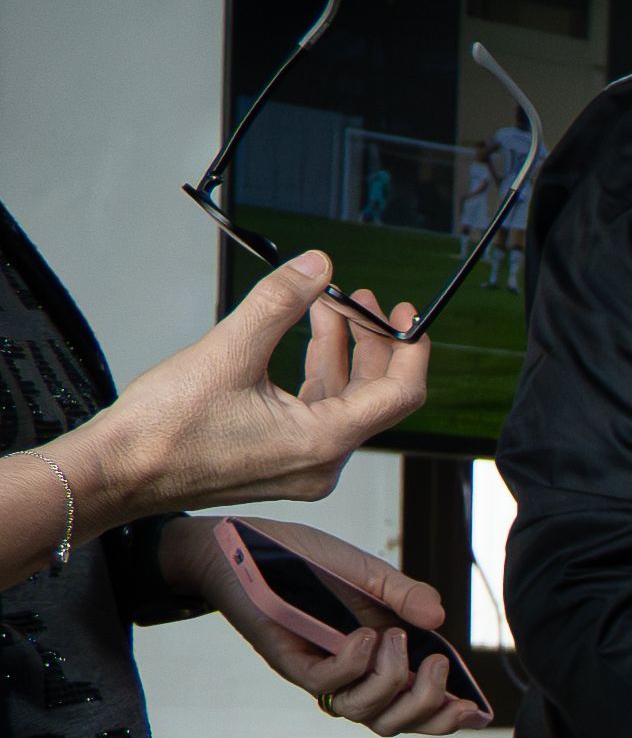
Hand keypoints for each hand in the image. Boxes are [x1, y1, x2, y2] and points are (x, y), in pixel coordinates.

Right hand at [60, 257, 427, 527]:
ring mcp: (301, 467)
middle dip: (369, 341)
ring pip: (341, 402)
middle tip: (358, 298)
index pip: (399, 395)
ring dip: (338, 353)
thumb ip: (279, 303)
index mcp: (322, 443)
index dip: (410, 350)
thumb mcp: (228, 350)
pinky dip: (314, 375)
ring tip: (325, 306)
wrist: (116, 471)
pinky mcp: (278, 463)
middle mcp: (321, 464)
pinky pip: (315, 415)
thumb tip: (317, 266)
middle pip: (373, 396)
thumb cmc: (162, 428)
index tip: (407, 315)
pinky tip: (304, 342)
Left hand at [170, 518, 489, 737]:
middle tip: (436, 665)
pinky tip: (363, 636)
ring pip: (365, 713)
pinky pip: (328, 685)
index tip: (478, 710)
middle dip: (427, 705)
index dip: (447, 714)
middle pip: (395, 722)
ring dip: (391, 682)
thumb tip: (439, 618)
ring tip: (393, 638)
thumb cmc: (301, 558)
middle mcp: (351, 672)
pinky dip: (354, 666)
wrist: (242, 544)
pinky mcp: (292, 662)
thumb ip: (404, 594)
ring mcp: (322, 670)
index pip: (416, 701)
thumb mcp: (366, 572)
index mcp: (378, 655)